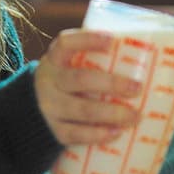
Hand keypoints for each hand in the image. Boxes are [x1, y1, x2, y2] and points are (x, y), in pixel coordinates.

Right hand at [33, 29, 141, 145]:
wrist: (30, 114)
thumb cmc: (65, 84)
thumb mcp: (67, 67)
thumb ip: (92, 60)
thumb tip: (143, 55)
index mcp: (55, 59)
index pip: (66, 43)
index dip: (87, 39)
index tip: (112, 40)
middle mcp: (49, 81)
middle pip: (81, 79)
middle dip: (112, 83)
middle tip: (137, 88)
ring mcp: (49, 107)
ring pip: (83, 109)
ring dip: (112, 113)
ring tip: (136, 116)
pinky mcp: (54, 131)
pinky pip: (77, 134)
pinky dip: (98, 134)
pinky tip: (117, 132)